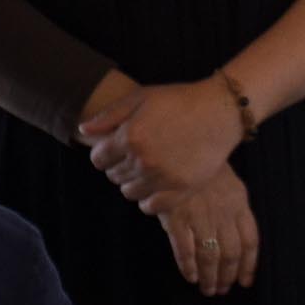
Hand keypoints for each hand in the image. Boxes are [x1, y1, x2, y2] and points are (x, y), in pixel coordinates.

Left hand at [81, 78, 242, 202]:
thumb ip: (110, 115)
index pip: (98, 160)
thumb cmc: (180, 100)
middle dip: (119, 167)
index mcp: (129, 137)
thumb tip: (83, 129)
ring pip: (130, 192)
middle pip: (114, 176)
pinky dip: (149, 200)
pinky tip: (156, 187)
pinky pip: (151, 207)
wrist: (220, 111)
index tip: (117, 149)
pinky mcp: (181, 190)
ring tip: (147, 170)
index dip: (104, 154)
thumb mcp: (142, 97)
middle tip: (136, 157)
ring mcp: (162, 177)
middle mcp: (143, 160)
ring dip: (133, 183)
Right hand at [142, 167, 258, 295]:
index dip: (249, 265)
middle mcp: (223, 211)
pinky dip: (188, 266)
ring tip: (207, 289)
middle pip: (231, 253)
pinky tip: (190, 276)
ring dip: (210, 276)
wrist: (179, 147)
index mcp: (239, 203)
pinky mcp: (176, 215)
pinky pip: (185, 248)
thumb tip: (241, 242)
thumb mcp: (231, 186)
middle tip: (221, 290)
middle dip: (227, 275)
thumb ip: (236, 212)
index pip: (250, 241)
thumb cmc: (205, 170)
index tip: (245, 281)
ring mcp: (200, 214)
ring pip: (210, 255)